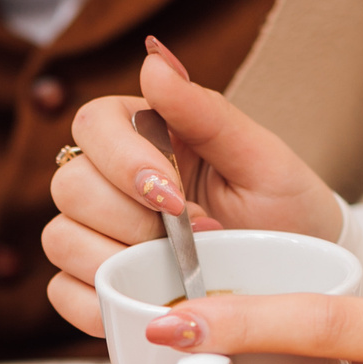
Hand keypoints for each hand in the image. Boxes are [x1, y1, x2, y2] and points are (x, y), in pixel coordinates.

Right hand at [43, 37, 342, 334]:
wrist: (302, 280)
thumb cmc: (286, 211)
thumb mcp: (260, 159)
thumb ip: (204, 111)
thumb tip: (153, 61)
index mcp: (143, 135)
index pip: (92, 125)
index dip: (123, 162)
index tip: (174, 197)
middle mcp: (110, 182)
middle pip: (70, 185)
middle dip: (131, 219)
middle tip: (192, 238)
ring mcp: (98, 236)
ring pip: (60, 239)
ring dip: (118, 261)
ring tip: (177, 272)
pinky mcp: (96, 288)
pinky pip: (64, 294)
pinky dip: (99, 303)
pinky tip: (147, 301)